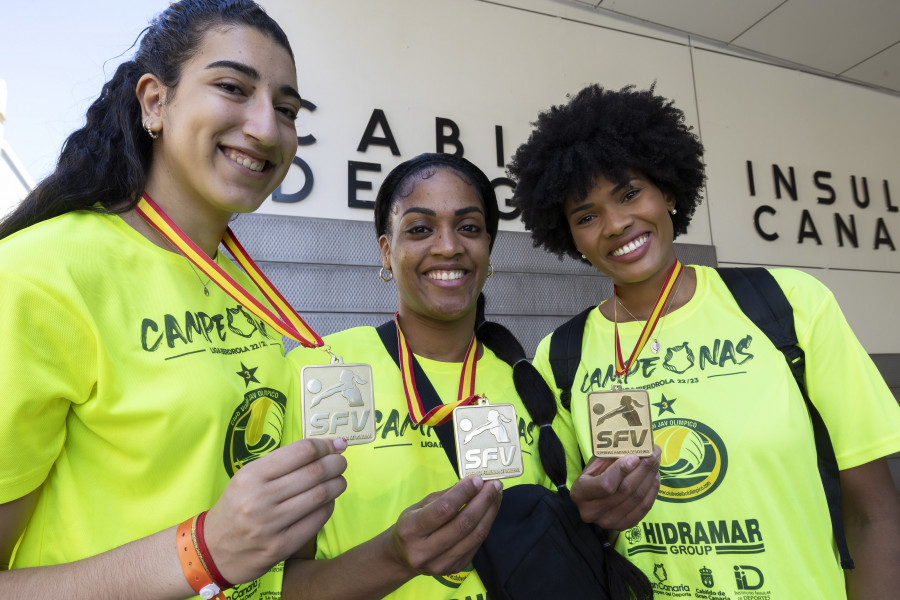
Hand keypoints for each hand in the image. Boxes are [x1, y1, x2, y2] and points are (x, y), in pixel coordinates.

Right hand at [204, 437, 348, 583]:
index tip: (335, 446)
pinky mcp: (280, 547)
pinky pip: (317, 521)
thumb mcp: (249, 477)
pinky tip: (327, 502)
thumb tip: (330, 446)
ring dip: (337, 485)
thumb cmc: (237, 506)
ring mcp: (270, 525)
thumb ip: (284, 463)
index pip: (301, 452)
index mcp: (252, 475)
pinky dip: (328, 507)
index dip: (325, 446)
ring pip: (320, 496)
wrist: (213, 550)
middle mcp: (260, 498)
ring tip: (338, 481)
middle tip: (341, 463)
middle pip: (315, 472)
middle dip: (336, 464)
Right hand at [388, 476, 502, 576]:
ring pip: (475, 535)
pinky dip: (486, 524)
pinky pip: (476, 544)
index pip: (443, 509)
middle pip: (464, 524)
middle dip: (483, 501)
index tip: (478, 479)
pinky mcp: (454, 568)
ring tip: (496, 495)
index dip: (464, 493)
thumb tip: (473, 482)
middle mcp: (424, 551)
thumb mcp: (419, 507)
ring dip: (490, 512)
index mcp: (410, 530)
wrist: (403, 558)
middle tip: (494, 485)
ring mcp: (440, 563)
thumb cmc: (412, 526)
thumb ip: (445, 496)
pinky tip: (489, 510)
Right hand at [570, 445, 659, 529]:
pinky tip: (655, 476)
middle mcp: (592, 512)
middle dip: (643, 469)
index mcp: (581, 493)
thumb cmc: (592, 477)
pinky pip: (644, 508)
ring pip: (637, 498)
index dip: (621, 470)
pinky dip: (652, 491)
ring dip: (650, 477)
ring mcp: (608, 522)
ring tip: (656, 461)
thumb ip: (610, 458)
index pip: (605, 484)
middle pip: (625, 490)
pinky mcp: (623, 526)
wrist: (590, 501)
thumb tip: (635, 449)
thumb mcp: (594, 464)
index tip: (635, 457)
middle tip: (654, 453)